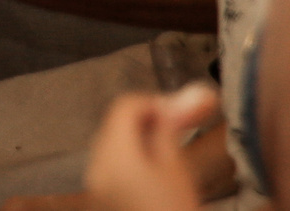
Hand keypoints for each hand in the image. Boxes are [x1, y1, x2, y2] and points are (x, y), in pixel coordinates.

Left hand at [82, 86, 218, 210]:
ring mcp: (95, 185)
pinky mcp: (101, 200)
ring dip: (144, 143)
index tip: (188, 114)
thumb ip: (173, 128)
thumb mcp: (177, 169)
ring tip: (177, 156)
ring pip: (116, 148)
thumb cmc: (173, 210)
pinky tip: (161, 178)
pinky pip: (115, 169)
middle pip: (117, 126)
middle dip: (151, 122)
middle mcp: (96, 164)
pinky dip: (136, 163)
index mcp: (112, 152)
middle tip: (187, 130)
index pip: (126, 106)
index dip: (158, 102)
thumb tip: (194, 91)